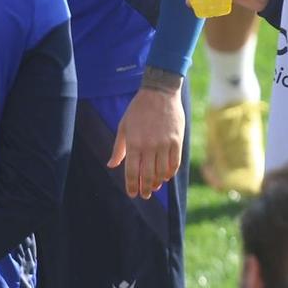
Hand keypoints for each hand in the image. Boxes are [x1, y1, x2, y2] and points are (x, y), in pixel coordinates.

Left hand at [107, 80, 183, 198]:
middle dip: (146, 188)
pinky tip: (166, 176)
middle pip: (148, 175)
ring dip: (158, 182)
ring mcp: (164, 144)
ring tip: (155, 186)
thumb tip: (111, 165)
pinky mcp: (177, 140)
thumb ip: (118, 148)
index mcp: (134, 143)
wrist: (159, 93)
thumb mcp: (124, 127)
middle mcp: (149, 146)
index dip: (132, 186)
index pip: (132, 172)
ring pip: (162, 172)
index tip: (132, 194)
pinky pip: (174, 163)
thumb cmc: (138, 110)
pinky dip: (170, 172)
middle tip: (145, 195)